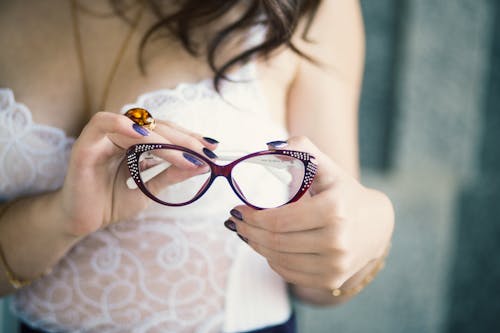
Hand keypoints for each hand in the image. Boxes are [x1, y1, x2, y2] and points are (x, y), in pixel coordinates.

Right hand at [58, 112, 217, 236]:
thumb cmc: (111, 201)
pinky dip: (123, 125)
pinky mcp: (85, 145)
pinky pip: (102, 124)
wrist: (80, 222)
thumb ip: (171, 174)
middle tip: (206, 152)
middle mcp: (120, 134)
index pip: (167, 132)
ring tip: (187, 155)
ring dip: (165, 139)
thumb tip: (203, 165)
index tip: (213, 148)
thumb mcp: (149, 188)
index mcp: (135, 141)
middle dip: (184, 139)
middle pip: (156, 126)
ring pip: (137, 125)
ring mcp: (102, 137)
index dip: (190, 138)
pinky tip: (143, 136)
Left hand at [227, 136, 393, 297]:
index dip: (252, 217)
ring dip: (256, 246)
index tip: (237, 208)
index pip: (279, 220)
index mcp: (334, 210)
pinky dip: (272, 259)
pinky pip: (289, 273)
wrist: (376, 225)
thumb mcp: (327, 167)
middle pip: (276, 242)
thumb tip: (269, 147)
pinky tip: (266, 247)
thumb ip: (302, 149)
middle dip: (248, 231)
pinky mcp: (331, 280)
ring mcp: (335, 265)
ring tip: (246, 232)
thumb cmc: (344, 192)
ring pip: (279, 259)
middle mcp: (337, 241)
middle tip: (235, 221)